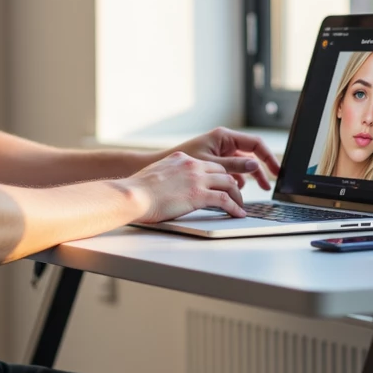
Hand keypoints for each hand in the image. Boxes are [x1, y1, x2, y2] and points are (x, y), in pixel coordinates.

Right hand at [122, 150, 254, 222]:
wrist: (133, 194)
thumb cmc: (138, 190)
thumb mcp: (156, 174)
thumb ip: (169, 176)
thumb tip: (170, 187)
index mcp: (182, 158)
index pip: (208, 164)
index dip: (218, 175)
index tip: (222, 184)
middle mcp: (192, 165)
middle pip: (223, 172)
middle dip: (231, 184)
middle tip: (235, 195)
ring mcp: (197, 179)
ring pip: (229, 184)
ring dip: (237, 196)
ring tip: (239, 207)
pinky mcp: (199, 195)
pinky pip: (225, 200)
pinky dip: (235, 208)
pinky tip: (238, 214)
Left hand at [163, 128, 279, 193]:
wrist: (160, 171)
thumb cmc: (181, 164)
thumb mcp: (210, 165)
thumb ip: (233, 167)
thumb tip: (254, 166)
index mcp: (224, 137)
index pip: (255, 144)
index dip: (268, 157)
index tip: (277, 171)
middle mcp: (223, 142)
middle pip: (251, 156)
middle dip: (260, 171)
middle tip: (269, 186)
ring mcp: (219, 152)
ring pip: (242, 166)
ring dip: (247, 178)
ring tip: (250, 192)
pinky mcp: (214, 163)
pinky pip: (232, 171)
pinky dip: (235, 180)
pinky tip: (233, 191)